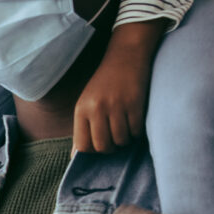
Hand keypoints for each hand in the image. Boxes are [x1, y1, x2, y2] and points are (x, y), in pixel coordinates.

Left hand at [71, 25, 155, 152]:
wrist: (125, 56)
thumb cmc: (105, 83)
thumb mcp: (87, 102)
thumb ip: (83, 128)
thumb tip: (76, 157)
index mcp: (81, 109)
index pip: (82, 145)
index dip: (92, 151)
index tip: (100, 146)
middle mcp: (96, 108)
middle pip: (102, 146)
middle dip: (111, 148)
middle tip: (115, 139)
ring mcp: (116, 106)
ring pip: (121, 141)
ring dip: (125, 140)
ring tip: (125, 128)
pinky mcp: (134, 104)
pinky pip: (136, 131)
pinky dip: (137, 132)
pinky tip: (135, 121)